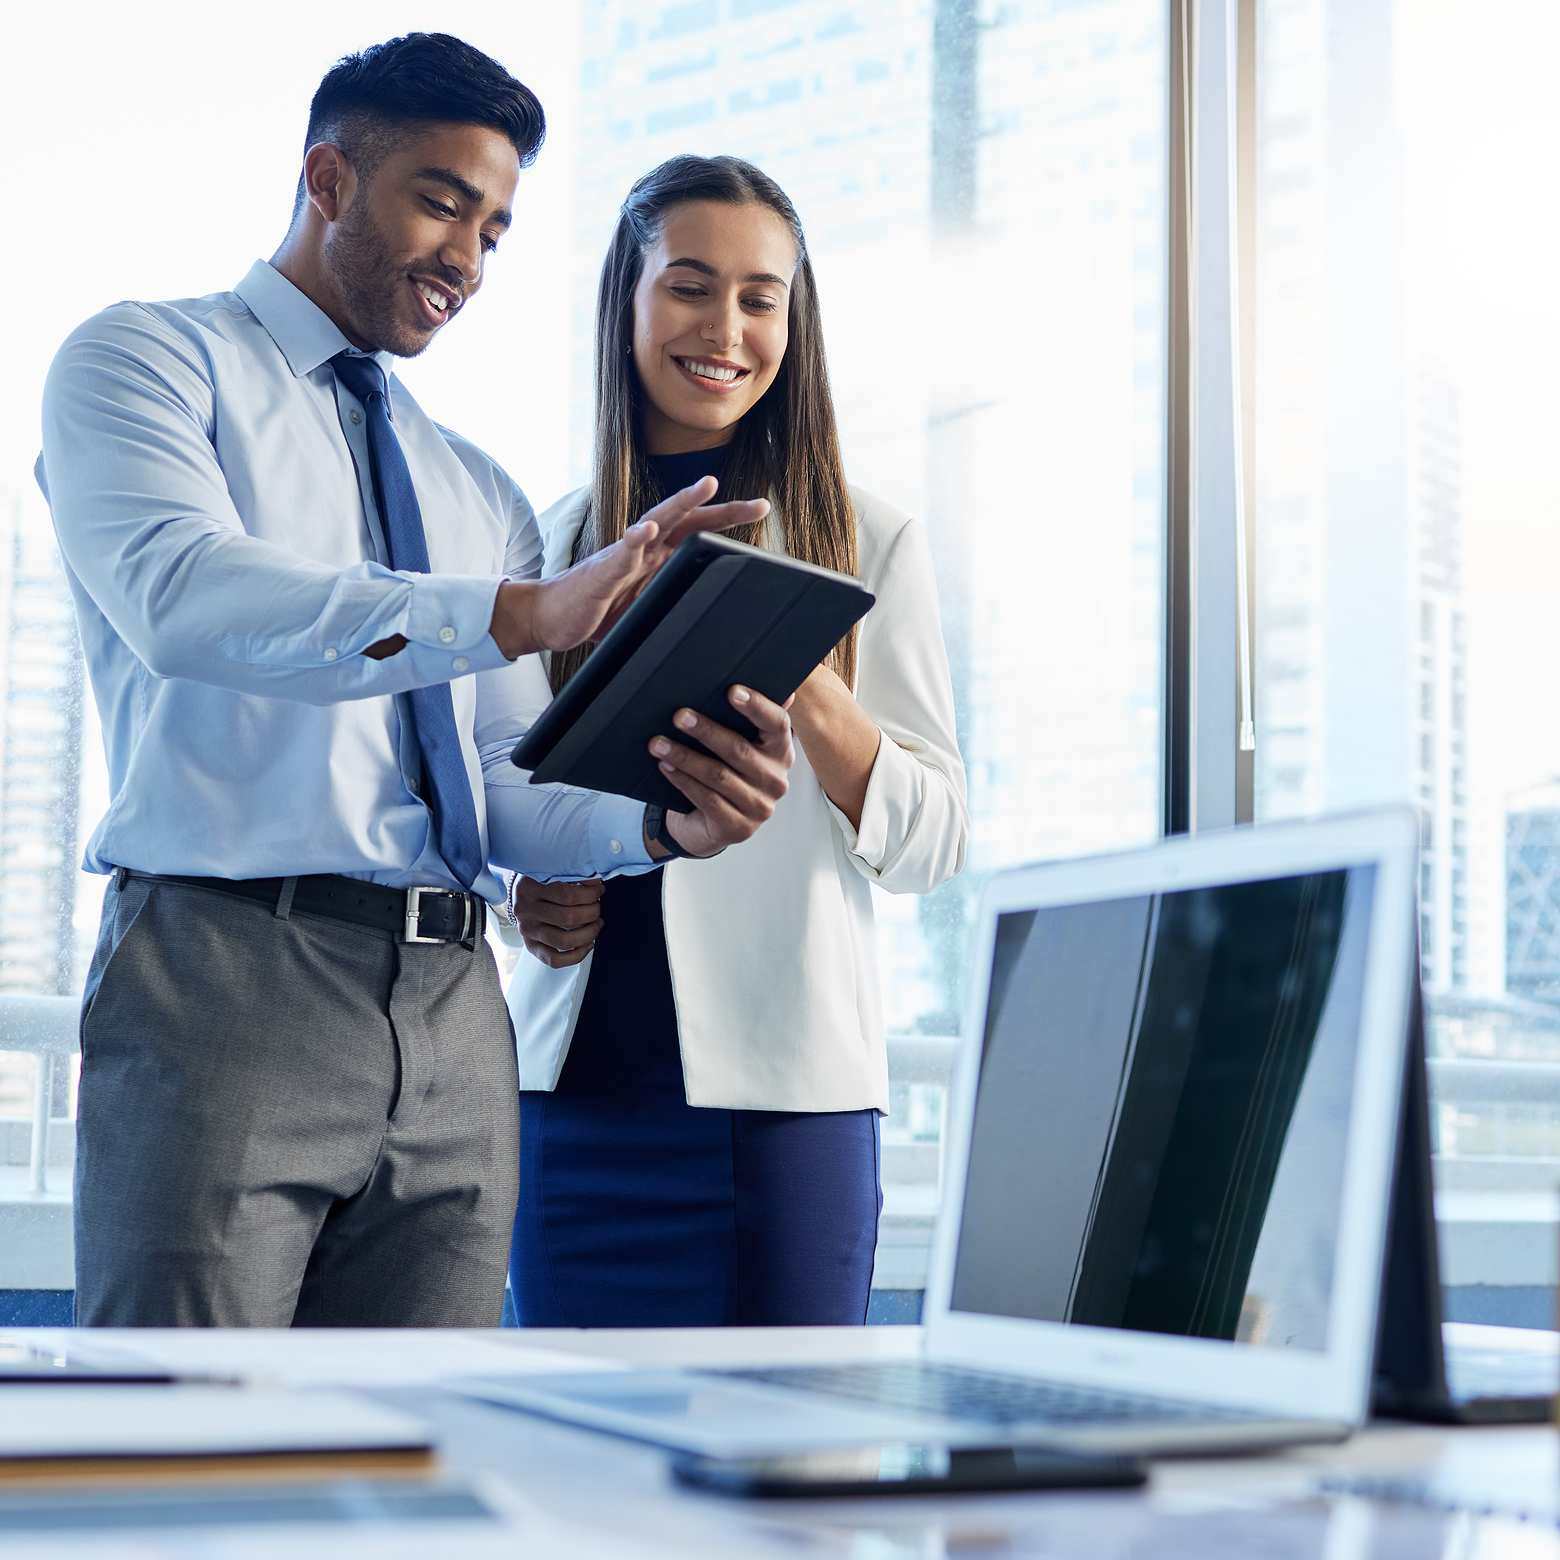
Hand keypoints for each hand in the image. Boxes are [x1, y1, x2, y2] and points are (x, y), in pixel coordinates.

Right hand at [489, 478, 769, 658]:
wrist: (549, 618)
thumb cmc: (597, 611)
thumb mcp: (646, 608)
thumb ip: (672, 599)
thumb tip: (711, 612)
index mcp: (656, 555)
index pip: (698, 530)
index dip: (728, 518)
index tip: (761, 509)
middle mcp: (643, 548)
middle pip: (688, 518)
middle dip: (724, 509)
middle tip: (760, 503)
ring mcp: (622, 557)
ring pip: (656, 522)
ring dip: (682, 502)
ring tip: (706, 485)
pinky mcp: (599, 574)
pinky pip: (618, 555)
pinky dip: (632, 541)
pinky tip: (645, 529)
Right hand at [512, 877, 603, 968]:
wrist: (520, 895)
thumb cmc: (540, 882)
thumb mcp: (550, 872)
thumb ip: (571, 875)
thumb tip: (596, 883)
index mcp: (530, 889)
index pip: (567, 894)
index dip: (590, 894)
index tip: (599, 890)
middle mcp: (526, 911)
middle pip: (568, 918)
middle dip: (592, 913)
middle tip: (598, 907)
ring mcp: (527, 931)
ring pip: (564, 941)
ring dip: (588, 934)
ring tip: (596, 924)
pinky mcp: (531, 947)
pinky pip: (555, 960)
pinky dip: (577, 955)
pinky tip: (588, 944)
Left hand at [650, 686, 793, 857]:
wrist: (712, 824)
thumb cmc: (726, 773)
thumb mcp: (739, 744)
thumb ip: (747, 718)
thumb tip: (762, 681)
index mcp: (780, 751)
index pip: (777, 724)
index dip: (757, 706)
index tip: (732, 691)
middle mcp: (776, 779)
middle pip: (740, 751)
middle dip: (706, 731)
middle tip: (679, 715)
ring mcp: (759, 807)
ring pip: (718, 776)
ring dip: (684, 757)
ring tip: (658, 743)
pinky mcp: (738, 828)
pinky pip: (707, 800)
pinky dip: (683, 781)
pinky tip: (666, 767)